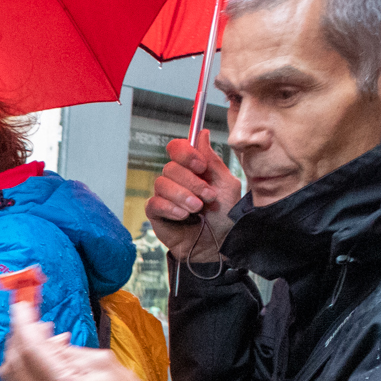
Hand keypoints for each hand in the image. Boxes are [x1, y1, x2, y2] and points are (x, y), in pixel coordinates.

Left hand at [0, 294, 166, 380]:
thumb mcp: (103, 363)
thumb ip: (67, 350)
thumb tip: (46, 336)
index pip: (31, 349)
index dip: (22, 322)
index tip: (21, 303)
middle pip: (14, 362)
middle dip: (18, 335)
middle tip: (33, 318)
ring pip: (10, 376)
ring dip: (19, 351)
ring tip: (43, 337)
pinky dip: (24, 367)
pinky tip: (43, 358)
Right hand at [145, 129, 241, 263]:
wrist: (217, 245)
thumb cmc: (224, 217)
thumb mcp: (226, 185)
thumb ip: (213, 161)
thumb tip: (202, 135)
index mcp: (193, 170)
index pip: (177, 148)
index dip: (186, 153)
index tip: (201, 166)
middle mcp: (176, 180)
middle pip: (171, 167)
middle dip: (191, 182)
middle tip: (207, 197)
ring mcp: (164, 196)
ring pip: (162, 184)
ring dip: (183, 196)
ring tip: (197, 210)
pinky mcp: (156, 213)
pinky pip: (154, 203)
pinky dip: (171, 208)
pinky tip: (183, 216)